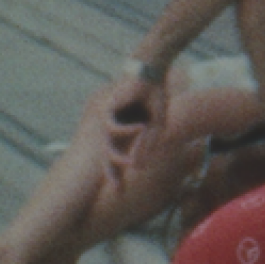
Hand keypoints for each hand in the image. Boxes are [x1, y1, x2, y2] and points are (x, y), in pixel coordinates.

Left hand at [96, 75, 169, 193]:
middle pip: (108, 155)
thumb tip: (138, 167)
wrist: (151, 73)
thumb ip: (149, 144)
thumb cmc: (154, 96)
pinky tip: (141, 127)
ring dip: (118, 157)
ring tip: (131, 163)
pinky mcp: (108, 109)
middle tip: (116, 189)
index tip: (121, 191)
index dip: (119, 172)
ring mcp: (109, 119)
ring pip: (108, 145)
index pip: (118, 155)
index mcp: (125, 131)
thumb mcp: (157, 125)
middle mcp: (115, 127)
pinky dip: (126, 131)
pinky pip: (113, 128)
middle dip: (111, 172)